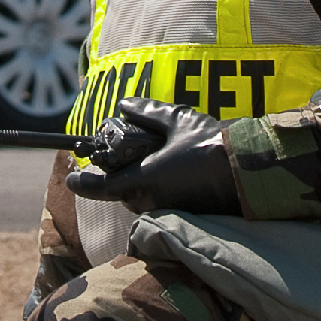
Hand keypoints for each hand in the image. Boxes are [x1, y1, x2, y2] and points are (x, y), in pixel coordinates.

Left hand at [67, 98, 241, 214]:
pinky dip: (156, 188)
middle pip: (122, 192)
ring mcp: (168, 211)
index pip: (102, 188)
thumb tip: (124, 106)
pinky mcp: (184, 214)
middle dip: (119, 175)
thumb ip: (146, 112)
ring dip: (139, 182)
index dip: (83, 183)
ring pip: (140, 198)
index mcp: (145, 180)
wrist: (249, 170)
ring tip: (152, 157)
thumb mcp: (176, 119)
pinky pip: (159, 202)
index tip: (71, 178)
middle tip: (121, 152)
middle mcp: (152, 201)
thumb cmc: (211, 144)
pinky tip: (172, 170)